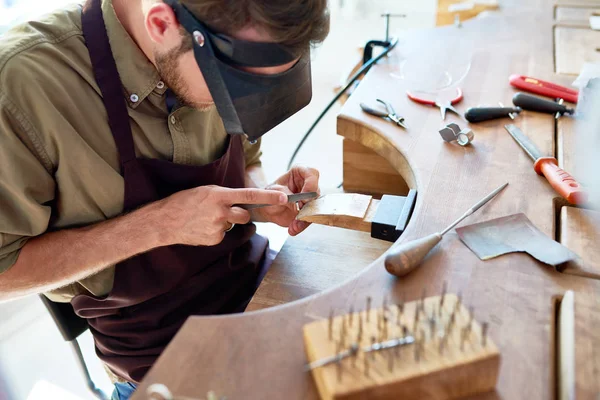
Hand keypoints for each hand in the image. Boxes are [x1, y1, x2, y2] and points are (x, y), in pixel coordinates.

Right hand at [156, 185, 286, 245]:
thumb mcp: (205, 191)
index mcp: (219, 196)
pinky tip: (203, 227)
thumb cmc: (184, 202)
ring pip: (233, 225)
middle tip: (222, 211)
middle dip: (239, 213)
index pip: (249, 196)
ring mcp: (218, 228)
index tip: (284, 198)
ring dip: (226, 222)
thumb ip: (224, 195)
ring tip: (207, 218)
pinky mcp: (215, 239)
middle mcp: (221, 212)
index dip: (268, 198)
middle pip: (245, 215)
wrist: (165, 221)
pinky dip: (216, 231)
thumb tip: (240, 200)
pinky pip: (223, 234)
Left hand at [253, 166, 319, 235]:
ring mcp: (310, 199)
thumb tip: (297, 205)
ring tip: (293, 225)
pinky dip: (301, 225)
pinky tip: (293, 228)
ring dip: (305, 218)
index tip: (304, 196)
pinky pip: (309, 219)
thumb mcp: (273, 191)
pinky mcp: (309, 211)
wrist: (266, 207)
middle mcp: (308, 185)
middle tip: (298, 213)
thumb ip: (284, 195)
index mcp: (300, 173)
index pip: (312, 174)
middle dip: (308, 206)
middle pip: (316, 193)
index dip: (311, 185)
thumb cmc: (269, 193)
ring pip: (315, 208)